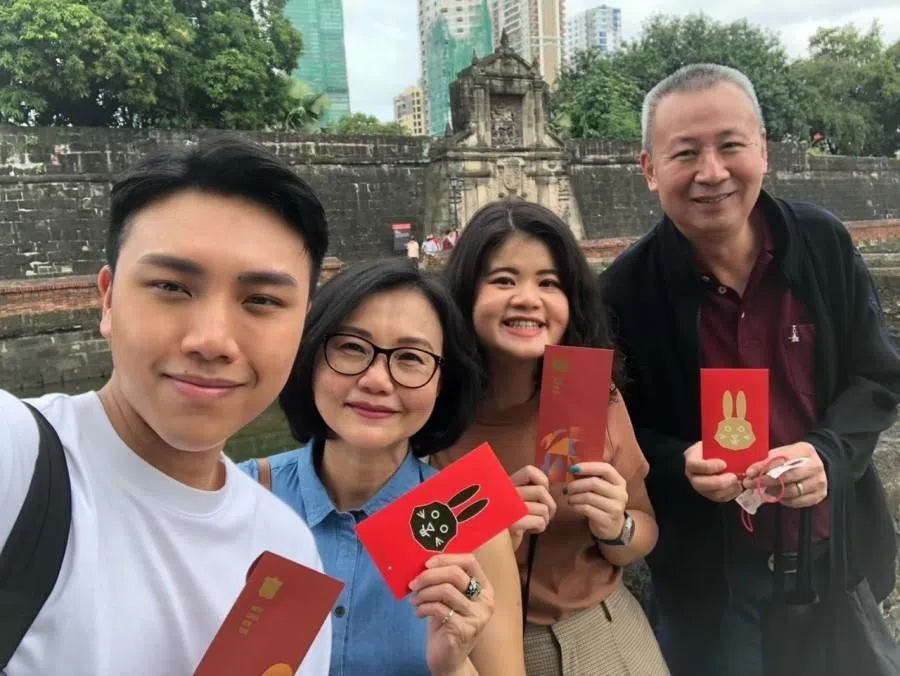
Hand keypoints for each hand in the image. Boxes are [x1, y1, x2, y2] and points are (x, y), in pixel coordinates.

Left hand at [410, 554, 494, 675]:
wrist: (449, 660)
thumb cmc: (447, 625)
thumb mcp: (449, 599)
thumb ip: (444, 581)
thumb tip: (423, 562)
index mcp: (484, 588)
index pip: (469, 561)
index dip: (446, 558)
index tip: (425, 564)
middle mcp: (485, 601)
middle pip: (455, 574)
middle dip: (429, 576)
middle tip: (413, 584)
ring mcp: (477, 616)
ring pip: (445, 590)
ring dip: (424, 593)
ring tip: (415, 600)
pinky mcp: (464, 629)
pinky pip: (439, 608)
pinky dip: (424, 607)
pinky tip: (418, 613)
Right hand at [508, 465, 556, 549]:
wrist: (494, 546)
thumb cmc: (510, 521)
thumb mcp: (515, 500)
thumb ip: (527, 490)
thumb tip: (547, 486)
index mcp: (507, 484)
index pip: (529, 470)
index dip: (542, 481)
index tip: (542, 494)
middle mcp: (506, 492)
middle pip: (541, 491)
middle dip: (551, 505)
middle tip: (546, 515)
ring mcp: (508, 508)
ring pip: (543, 508)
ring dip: (545, 519)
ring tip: (536, 523)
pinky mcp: (513, 524)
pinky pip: (540, 521)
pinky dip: (541, 527)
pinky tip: (532, 531)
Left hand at [565, 462, 627, 540]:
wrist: (612, 526)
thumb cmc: (602, 502)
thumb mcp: (602, 489)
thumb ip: (592, 477)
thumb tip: (571, 468)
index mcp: (619, 482)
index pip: (605, 469)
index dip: (588, 467)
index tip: (572, 468)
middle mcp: (620, 494)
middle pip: (594, 483)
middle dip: (576, 484)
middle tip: (566, 488)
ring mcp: (615, 508)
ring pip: (588, 497)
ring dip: (574, 497)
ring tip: (569, 498)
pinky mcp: (607, 520)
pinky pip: (586, 509)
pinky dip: (576, 506)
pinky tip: (573, 506)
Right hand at [684, 441, 742, 502]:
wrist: (708, 458)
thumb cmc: (711, 449)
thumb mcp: (711, 443)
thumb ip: (718, 446)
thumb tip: (734, 444)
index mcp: (691, 460)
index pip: (694, 465)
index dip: (708, 466)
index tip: (724, 464)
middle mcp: (693, 476)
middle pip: (700, 484)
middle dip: (719, 482)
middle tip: (733, 477)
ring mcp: (701, 488)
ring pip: (712, 494)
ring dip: (727, 489)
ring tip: (739, 481)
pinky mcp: (710, 495)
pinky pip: (720, 499)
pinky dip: (731, 494)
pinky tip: (738, 486)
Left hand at [743, 442, 827, 507]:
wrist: (814, 465)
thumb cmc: (794, 458)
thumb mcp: (782, 452)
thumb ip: (768, 460)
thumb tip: (750, 472)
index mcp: (805, 450)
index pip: (781, 460)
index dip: (763, 467)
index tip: (749, 472)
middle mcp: (815, 466)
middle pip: (787, 477)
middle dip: (765, 481)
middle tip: (750, 484)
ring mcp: (819, 482)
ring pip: (792, 491)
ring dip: (773, 492)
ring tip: (763, 490)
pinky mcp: (820, 495)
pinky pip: (797, 502)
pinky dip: (784, 500)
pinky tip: (777, 495)